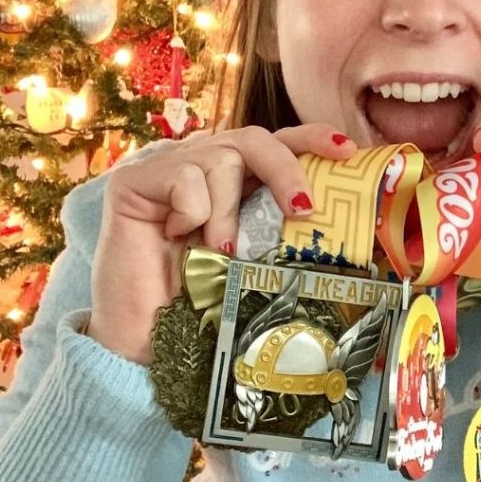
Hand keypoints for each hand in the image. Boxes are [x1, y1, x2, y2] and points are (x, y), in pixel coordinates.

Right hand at [88, 125, 354, 363]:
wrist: (146, 343)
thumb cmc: (201, 305)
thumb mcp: (255, 259)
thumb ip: (278, 226)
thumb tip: (326, 213)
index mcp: (236, 182)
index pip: (278, 143)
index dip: (312, 139)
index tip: (347, 151)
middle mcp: (202, 166)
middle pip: (255, 138)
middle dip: (286, 169)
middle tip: (301, 211)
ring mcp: (166, 169)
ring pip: (222, 156)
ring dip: (230, 209)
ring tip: (220, 250)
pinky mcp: (133, 181)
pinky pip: (184, 176)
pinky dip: (192, 211)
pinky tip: (175, 236)